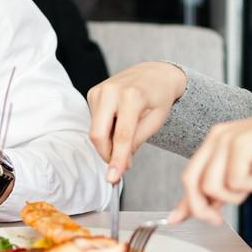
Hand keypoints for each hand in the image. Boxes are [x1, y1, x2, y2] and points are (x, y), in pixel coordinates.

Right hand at [87, 62, 187, 182]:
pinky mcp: (93, 93)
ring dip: (108, 143)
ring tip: (126, 136)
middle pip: (99, 134)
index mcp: (133, 96)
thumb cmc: (158, 97)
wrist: (154, 73)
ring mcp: (100, 90)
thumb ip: (137, 141)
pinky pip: (94, 122)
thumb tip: (121, 164)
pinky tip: (119, 123)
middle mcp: (112, 91)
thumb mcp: (157, 120)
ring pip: (95, 131)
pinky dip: (105, 131)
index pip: (122, 136)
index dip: (117, 160)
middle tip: (119, 166)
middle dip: (106, 155)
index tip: (113, 178)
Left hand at [167, 103, 251, 224]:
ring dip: (234, 195)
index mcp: (216, 142)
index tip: (175, 220)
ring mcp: (227, 138)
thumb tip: (203, 211)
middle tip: (218, 219)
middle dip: (201, 209)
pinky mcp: (241, 142)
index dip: (184, 202)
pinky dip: (251, 185)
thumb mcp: (250, 173)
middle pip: (191, 182)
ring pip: (212, 186)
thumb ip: (225, 188)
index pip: (191, 175)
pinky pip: (234, 181)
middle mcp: (217, 137)